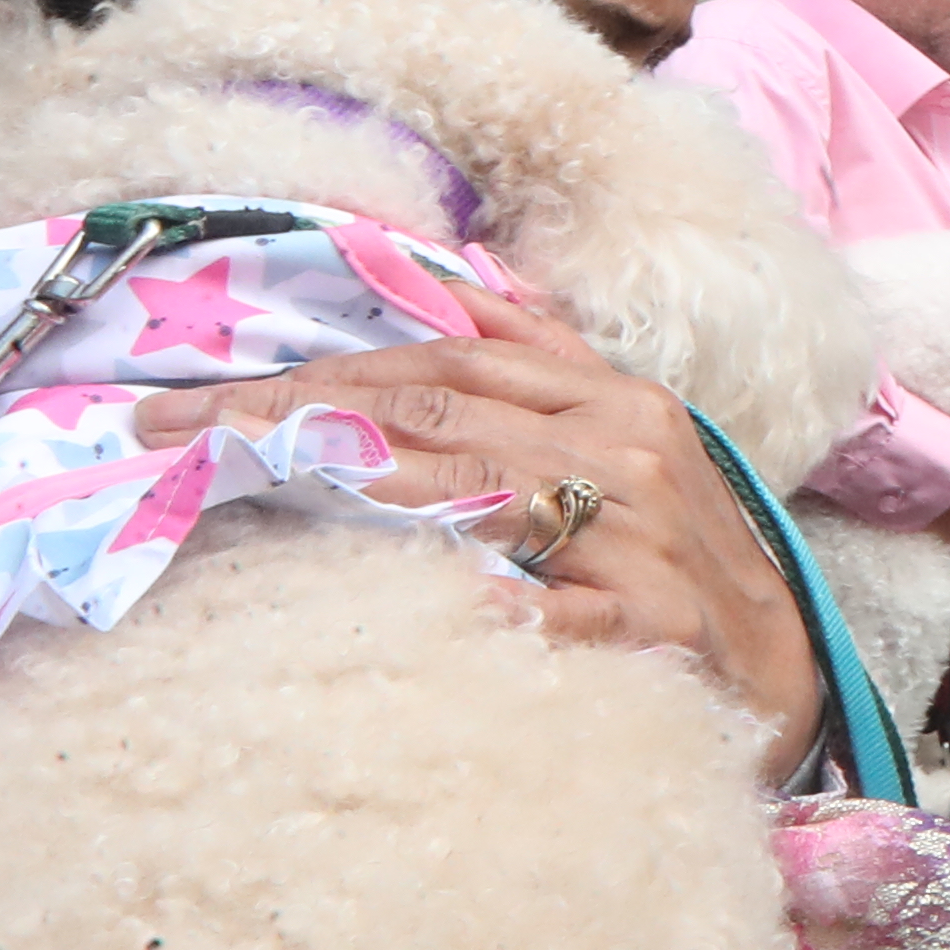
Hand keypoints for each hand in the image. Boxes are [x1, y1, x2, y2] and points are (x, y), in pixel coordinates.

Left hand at [133, 282, 828, 779]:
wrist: (780, 668)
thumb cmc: (681, 555)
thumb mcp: (627, 442)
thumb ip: (544, 364)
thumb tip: (462, 280)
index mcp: (615, 399)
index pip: (447, 360)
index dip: (322, 367)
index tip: (204, 395)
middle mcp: (625, 451)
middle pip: (435, 414)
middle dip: (291, 414)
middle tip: (168, 431)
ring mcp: (640, 536)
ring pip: (472, 491)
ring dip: (343, 482)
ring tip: (230, 481)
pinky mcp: (653, 624)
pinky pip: (549, 613)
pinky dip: (486, 606)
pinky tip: (408, 604)